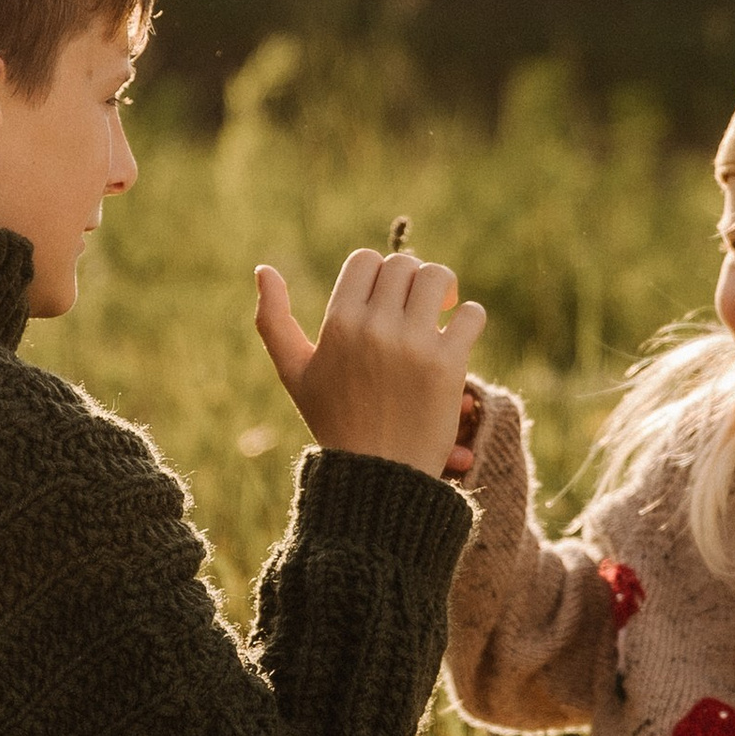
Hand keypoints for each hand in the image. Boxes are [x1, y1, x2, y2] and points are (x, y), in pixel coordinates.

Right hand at [253, 250, 486, 475]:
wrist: (378, 475)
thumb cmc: (335, 421)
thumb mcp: (295, 373)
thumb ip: (273, 321)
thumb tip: (262, 268)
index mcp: (338, 324)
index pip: (365, 260)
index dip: (379, 273)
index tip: (388, 298)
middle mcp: (374, 327)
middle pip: (404, 265)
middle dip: (413, 280)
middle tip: (419, 304)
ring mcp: (412, 344)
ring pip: (438, 277)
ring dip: (444, 289)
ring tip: (443, 310)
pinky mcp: (448, 364)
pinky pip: (471, 314)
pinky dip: (470, 319)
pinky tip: (460, 336)